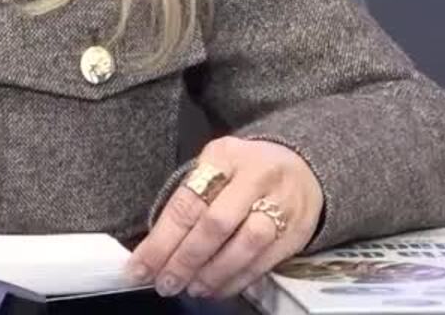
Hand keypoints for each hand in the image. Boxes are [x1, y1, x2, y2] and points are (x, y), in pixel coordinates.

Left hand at [125, 136, 324, 298]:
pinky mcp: (296, 231)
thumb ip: (189, 197)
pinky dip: (237, 280)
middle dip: (185, 259)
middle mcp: (255, 177)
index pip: (188, 202)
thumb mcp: (215, 164)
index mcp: (225, 155)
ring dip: (212, 273)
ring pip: (244, 245)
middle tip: (164, 283)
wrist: (304, 167)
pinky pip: (264, 262)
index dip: (162, 239)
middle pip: (215, 224)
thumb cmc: (245, 169)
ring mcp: (281, 204)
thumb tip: (155, 245)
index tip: (140, 266)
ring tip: (191, 288)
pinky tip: (216, 288)